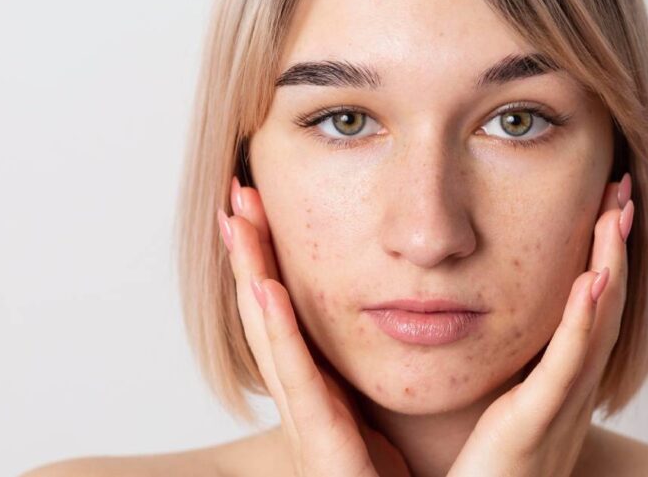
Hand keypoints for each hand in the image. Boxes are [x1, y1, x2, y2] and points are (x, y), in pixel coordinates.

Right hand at [217, 176, 411, 476]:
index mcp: (330, 395)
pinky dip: (277, 333)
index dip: (273, 262)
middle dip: (250, 257)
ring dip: (250, 277)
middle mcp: (313, 408)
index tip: (260, 207)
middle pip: (272, 318)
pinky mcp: (326, 453)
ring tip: (236, 225)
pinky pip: (299, 385)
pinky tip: (263, 290)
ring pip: (272, 340)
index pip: (295, 315)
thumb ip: (392, 373)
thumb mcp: (398, 417)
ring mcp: (312, 431)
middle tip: (234, 196)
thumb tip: (412, 318)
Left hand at [446, 174, 633, 476]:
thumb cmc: (485, 474)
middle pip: (606, 307)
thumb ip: (512, 373)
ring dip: (609, 268)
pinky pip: (567, 367)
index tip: (607, 208)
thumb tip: (495, 325)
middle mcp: (572, 394)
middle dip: (616, 247)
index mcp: (562, 385)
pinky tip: (592, 283)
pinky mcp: (535, 426)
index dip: (604, 256)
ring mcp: (559, 410)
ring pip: (596, 327)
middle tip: (623, 194)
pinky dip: (584, 322)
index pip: (591, 309)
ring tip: (617, 217)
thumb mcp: (504, 410)